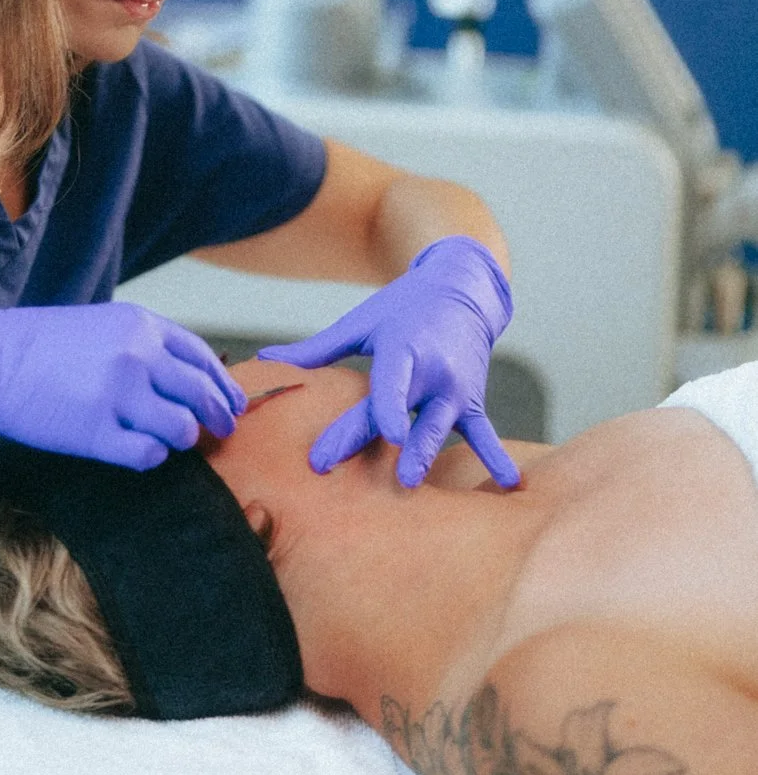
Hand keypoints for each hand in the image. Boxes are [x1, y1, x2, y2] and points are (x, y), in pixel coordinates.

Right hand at [0, 300, 247, 469]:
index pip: (202, 358)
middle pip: (201, 395)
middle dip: (218, 417)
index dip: (223, 385)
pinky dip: (152, 457)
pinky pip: (148, 456)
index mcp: (140, 326)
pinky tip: (139, 451)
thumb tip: (188, 380)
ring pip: (181, 429)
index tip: (234, 404)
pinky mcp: (97, 434)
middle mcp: (137, 356)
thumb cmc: (41, 344)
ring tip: (167, 440)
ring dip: (181, 439)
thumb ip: (146, 345)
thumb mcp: (102, 324)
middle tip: (223, 432)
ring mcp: (118, 395)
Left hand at [258, 235, 518, 488]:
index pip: (388, 385)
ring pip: (438, 426)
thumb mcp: (360, 324)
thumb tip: (263, 360)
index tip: (385, 432)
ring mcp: (454, 388)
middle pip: (401, 413)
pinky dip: (496, 457)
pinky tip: (511, 485)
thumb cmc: (402, 309)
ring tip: (410, 482)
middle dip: (380, 443)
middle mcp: (431, 371)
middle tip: (362, 473)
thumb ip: (316, 348)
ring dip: (426, 453)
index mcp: (402, 350)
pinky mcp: (471, 401)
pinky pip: (483, 432)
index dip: (385, 408)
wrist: (460, 290)